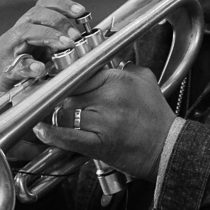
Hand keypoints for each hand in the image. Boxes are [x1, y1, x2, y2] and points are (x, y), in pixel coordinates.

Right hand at [0, 0, 88, 98]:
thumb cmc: (35, 78)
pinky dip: (29, 66)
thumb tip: (89, 38)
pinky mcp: (2, 72)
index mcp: (29, 28)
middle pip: (35, 14)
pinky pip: (15, 66)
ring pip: (24, 32)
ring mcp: (6, 52)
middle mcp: (15, 35)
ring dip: (48, 36)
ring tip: (66, 44)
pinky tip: (40, 69)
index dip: (62, 5)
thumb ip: (65, 45)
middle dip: (59, 21)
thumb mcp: (52, 56)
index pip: (43, 6)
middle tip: (76, 35)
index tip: (82, 12)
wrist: (14, 106)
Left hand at [32, 64, 175, 180]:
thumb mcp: (146, 80)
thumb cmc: (157, 118)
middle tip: (61, 102)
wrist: (168, 148)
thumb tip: (113, 61)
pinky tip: (42, 131)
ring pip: (65, 113)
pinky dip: (52, 134)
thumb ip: (127, 67)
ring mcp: (103, 122)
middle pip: (69, 93)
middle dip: (64, 99)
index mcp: (118, 80)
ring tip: (60, 118)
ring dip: (60, 116)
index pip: (80, 73)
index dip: (68, 79)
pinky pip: (68, 137)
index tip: (61, 82)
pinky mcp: (98, 144)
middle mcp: (109, 98)